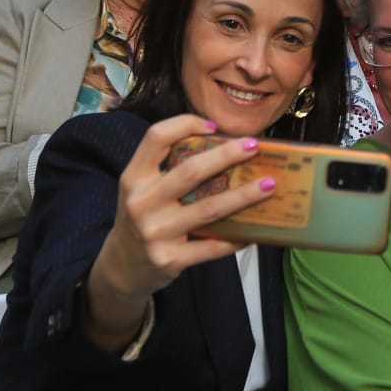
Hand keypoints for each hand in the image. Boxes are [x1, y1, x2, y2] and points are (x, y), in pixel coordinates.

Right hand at [94, 114, 276, 304]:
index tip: (214, 125)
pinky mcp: (170, 260)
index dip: (185, 124)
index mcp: (134, 178)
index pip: (156, 138)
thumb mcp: (141, 189)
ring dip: (243, 196)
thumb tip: (222, 145)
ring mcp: (155, 233)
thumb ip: (167, 168)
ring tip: (269, 185)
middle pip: (189, 171)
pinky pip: (212, 247)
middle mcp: (142, 203)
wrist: (121, 266)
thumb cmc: (142, 217)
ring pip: (209, 209)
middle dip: (226, 155)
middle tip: (254, 146)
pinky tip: (255, 231)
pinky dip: (236, 238)